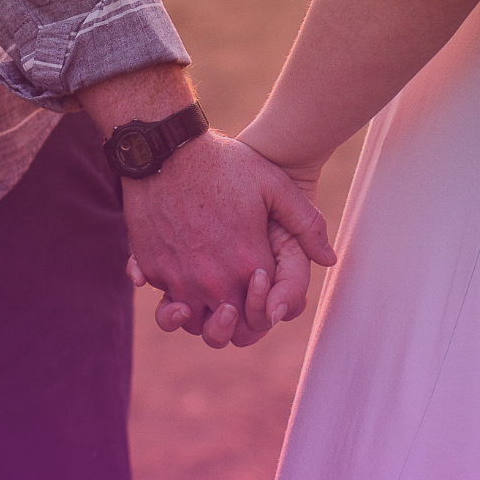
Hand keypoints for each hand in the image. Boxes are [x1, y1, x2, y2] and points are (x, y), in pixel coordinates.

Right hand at [122, 133, 333, 348]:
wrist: (166, 149)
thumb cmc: (224, 164)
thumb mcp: (275, 186)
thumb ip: (307, 225)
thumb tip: (330, 259)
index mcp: (248, 265)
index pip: (262, 313)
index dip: (265, 304)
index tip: (260, 280)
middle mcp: (212, 281)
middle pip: (225, 329)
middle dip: (234, 322)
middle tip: (234, 301)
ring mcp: (178, 277)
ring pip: (189, 322)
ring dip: (198, 315)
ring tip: (203, 296)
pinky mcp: (150, 268)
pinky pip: (162, 296)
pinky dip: (170, 291)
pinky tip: (179, 268)